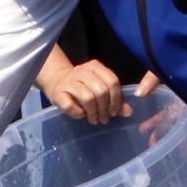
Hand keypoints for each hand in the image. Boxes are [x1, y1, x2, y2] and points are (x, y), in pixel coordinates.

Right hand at [37, 57, 153, 125]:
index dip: (116, 99)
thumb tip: (129, 112)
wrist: (56, 82)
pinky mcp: (58, 93)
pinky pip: (71, 106)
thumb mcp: (99, 89)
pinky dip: (78, 113)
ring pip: (88, 98)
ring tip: (95, 120)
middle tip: (105, 119)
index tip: (114, 112)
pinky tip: (81, 115)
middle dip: (105, 108)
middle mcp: (81, 71)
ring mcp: (69, 81)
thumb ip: (114, 99)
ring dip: (93, 113)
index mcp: (95, 67)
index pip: (112, 81)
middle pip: (101, 90)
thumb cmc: (82, 87)